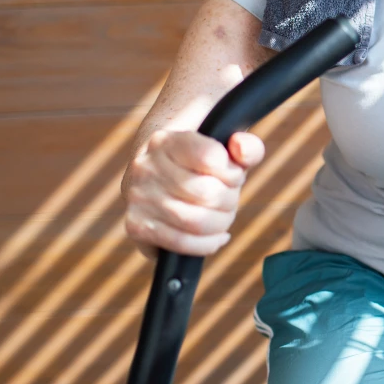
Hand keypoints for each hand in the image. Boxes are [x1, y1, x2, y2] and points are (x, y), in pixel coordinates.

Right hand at [123, 130, 265, 257]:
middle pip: (209, 194)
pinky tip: (216, 235)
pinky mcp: (136, 226)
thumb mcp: (227, 150)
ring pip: (197, 222)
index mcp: (167, 140)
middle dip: (230, 199)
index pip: (211, 157)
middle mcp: (146, 166)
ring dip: (222, 222)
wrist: (158, 179)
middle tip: (228, 197)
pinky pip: (182, 243)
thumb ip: (248, 147)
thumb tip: (240, 147)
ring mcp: (138, 197)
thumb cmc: (201, 166)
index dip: (232, 172)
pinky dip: (208, 244)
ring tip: (221, 214)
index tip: (232, 175)